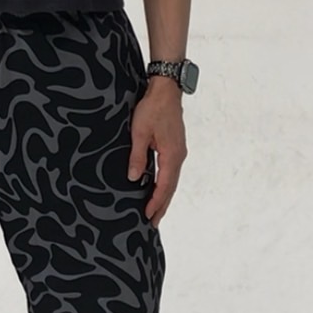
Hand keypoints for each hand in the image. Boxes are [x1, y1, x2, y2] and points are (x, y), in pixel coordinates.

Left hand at [127, 79, 186, 225]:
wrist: (166, 90)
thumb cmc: (152, 108)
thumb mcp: (139, 132)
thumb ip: (137, 156)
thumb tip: (134, 178)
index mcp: (172, 155)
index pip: (165, 186)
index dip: (156, 202)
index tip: (147, 216)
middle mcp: (178, 156)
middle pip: (171, 187)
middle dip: (162, 205)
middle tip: (153, 223)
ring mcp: (178, 151)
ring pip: (172, 180)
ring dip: (164, 196)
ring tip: (156, 211)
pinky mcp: (175, 147)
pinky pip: (171, 171)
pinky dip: (165, 184)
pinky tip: (158, 188)